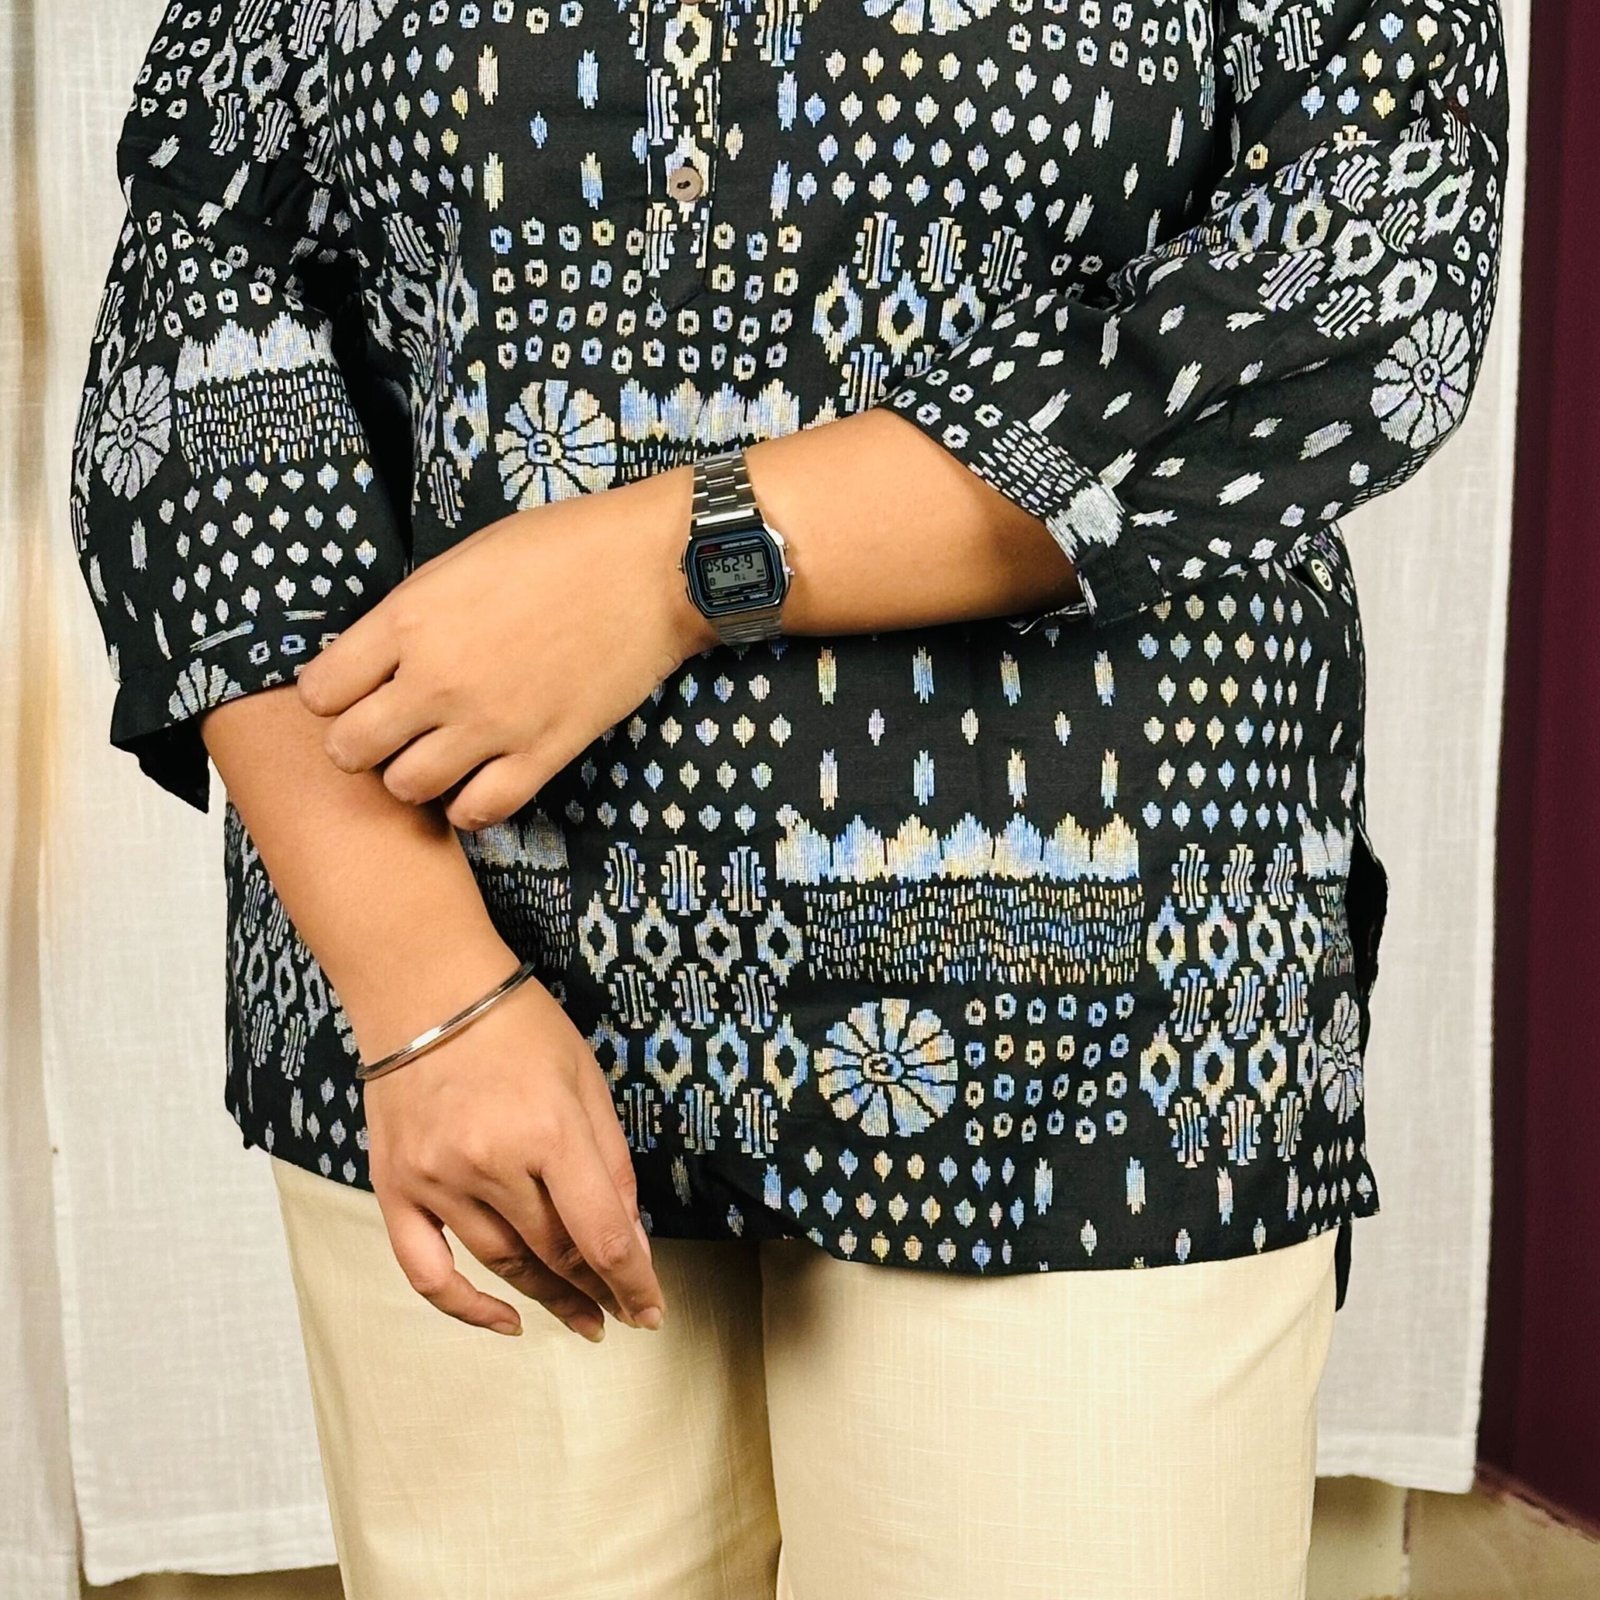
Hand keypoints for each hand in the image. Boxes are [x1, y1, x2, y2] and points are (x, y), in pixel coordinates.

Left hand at [296, 467, 716, 831]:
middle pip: (349, 749)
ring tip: (436, 753)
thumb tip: (379, 656)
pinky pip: (478, 810)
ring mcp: (491, 724)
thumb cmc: (561, 547)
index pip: (320, 692)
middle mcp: (438, 680)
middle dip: (358, 742)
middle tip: (388, 729)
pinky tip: (479, 779)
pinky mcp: (542, 753)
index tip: (354, 689)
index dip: (331, 694)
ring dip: (412, 774)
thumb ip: (412, 614)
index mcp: (410, 620)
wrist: (652, 570)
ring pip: (406, 787)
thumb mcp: (461, 560)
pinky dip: (469, 803)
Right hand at [359, 947, 666, 1341]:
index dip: (633, 1284)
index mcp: (550, 1131)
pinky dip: (466, 1308)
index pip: (602, 1236)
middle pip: (556, 1254)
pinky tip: (505, 1321)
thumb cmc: (518, 1025)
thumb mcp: (587, 1079)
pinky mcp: (397, 1188)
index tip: (651, 1311)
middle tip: (619, 1312)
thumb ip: (611, 1161)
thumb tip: (628, 1239)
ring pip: (504, 1264)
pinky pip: (427, 1272)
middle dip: (596, 1290)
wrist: (424, 988)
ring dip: (547, 1298)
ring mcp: (438, 1181)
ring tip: (580, 1317)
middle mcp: (492, 1164)